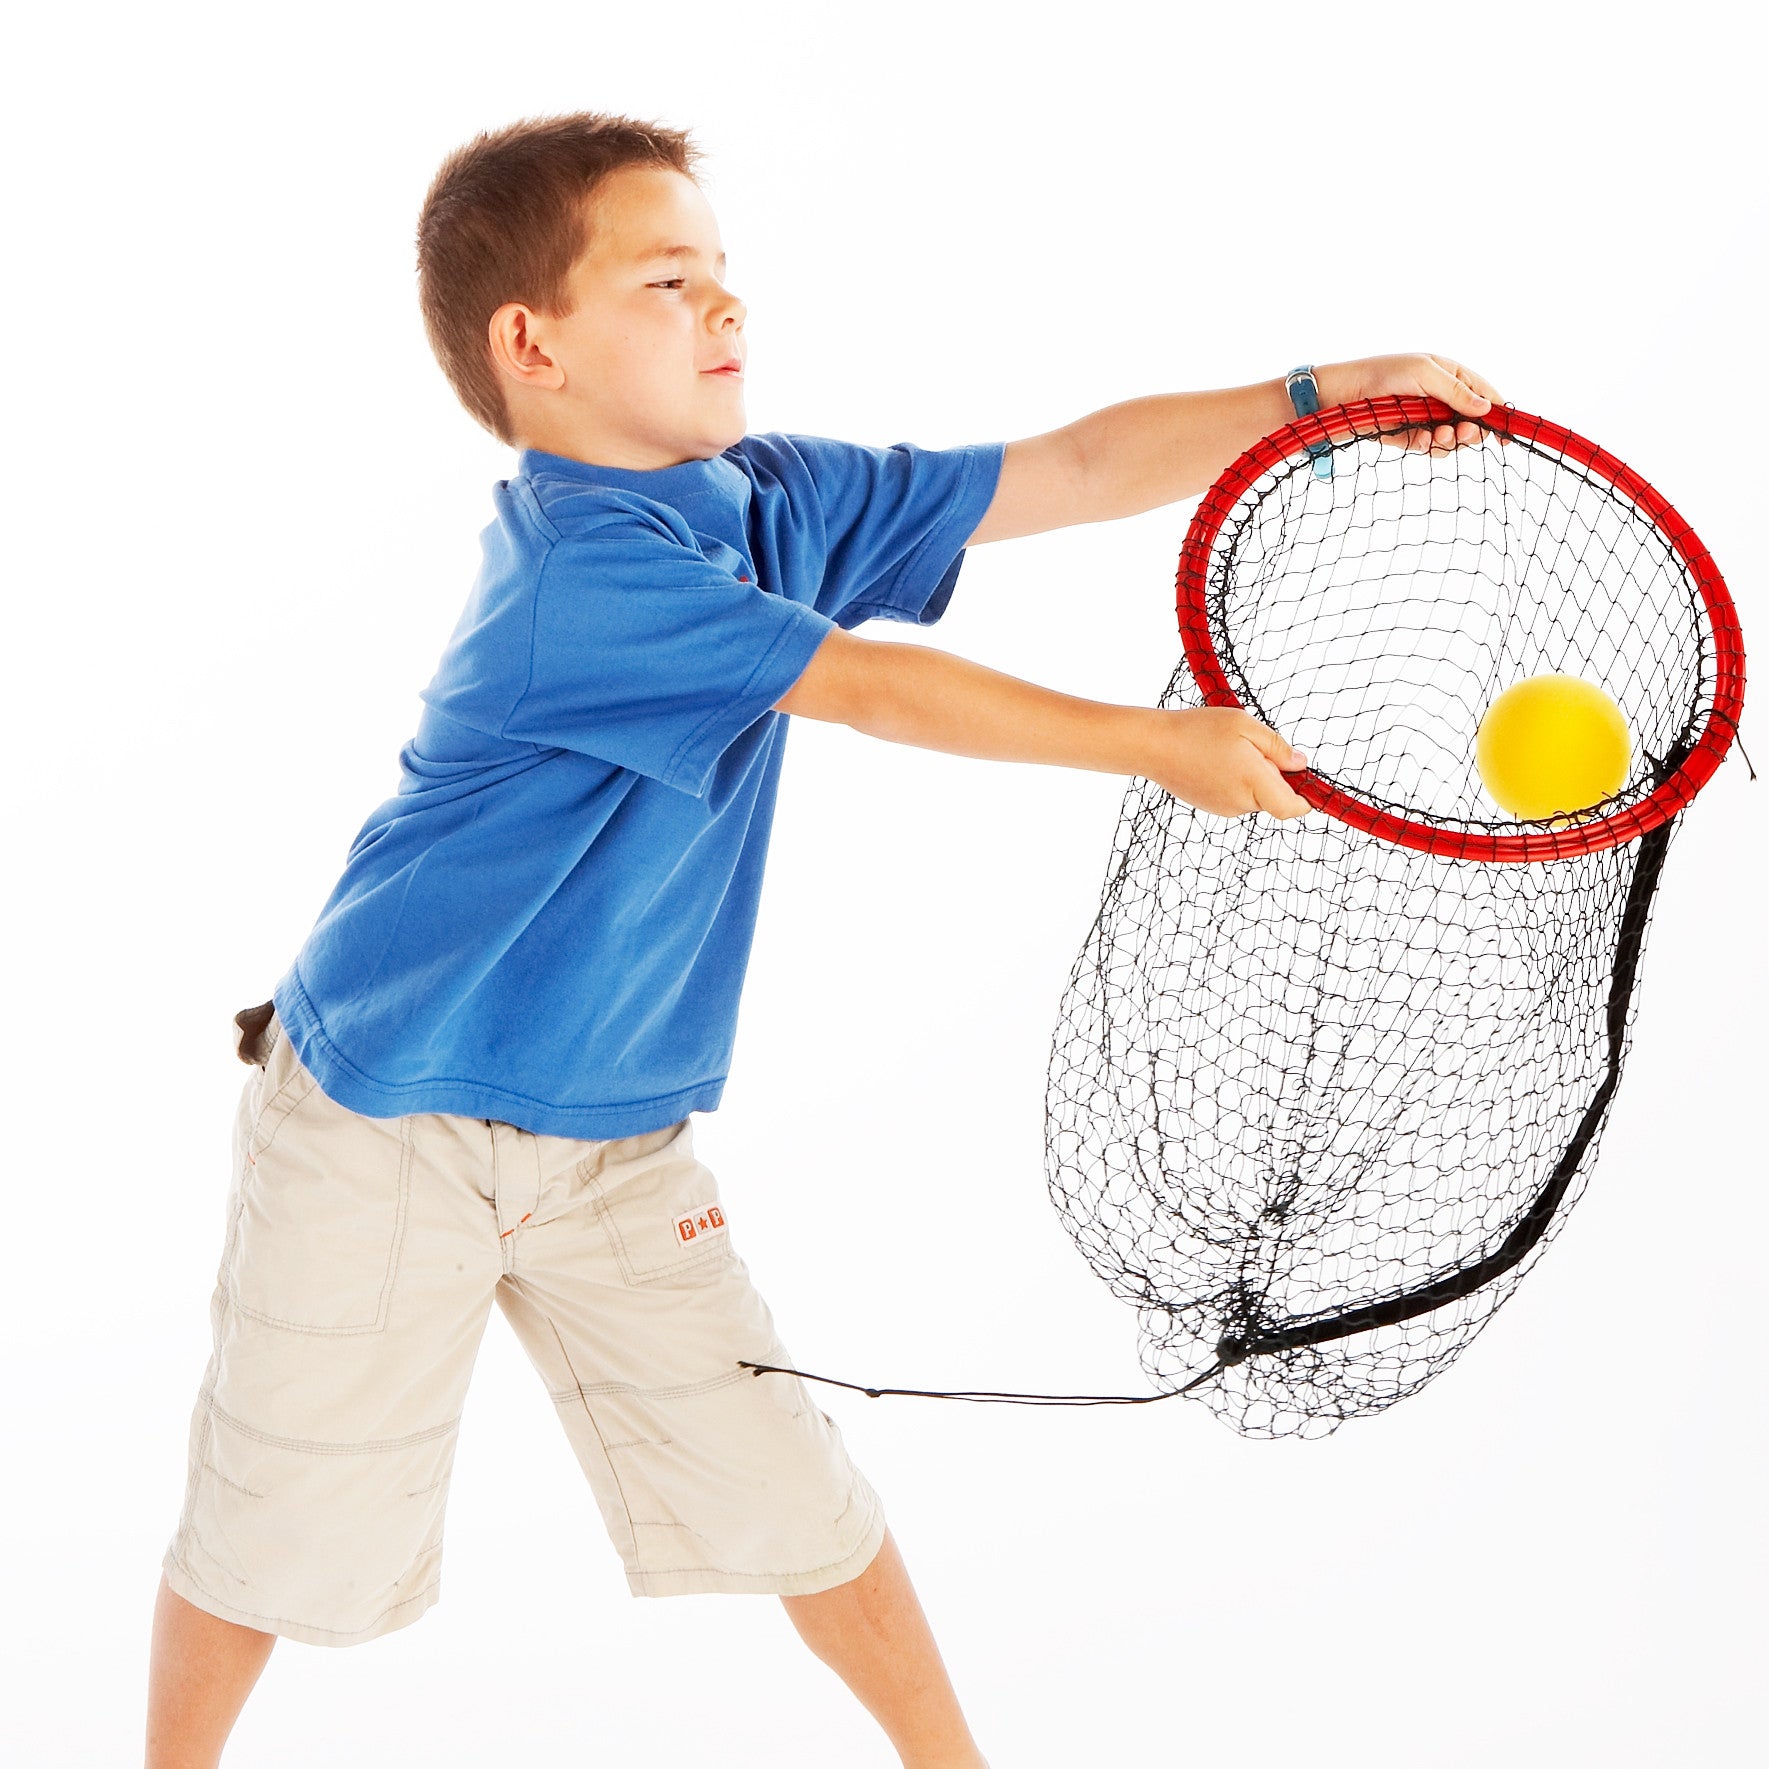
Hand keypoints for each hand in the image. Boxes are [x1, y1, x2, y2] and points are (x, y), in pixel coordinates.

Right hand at [1140, 706, 1310, 819]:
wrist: (1153, 746)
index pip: (1293, 808)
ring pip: (1254, 796)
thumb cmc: (1198, 730)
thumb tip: (1300, 765)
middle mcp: (1241, 802)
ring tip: (1228, 750)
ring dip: (1253, 777)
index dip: (1306, 799)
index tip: (1307, 783)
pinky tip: (1215, 759)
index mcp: (1254, 782)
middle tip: (1253, 747)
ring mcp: (1223, 808)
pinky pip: (1236, 796)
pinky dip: (1235, 780)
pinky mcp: (1210, 806)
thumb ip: (1277, 748)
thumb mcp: (1245, 726)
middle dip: (1273, 776)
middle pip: (1274, 798)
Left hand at [1315, 353, 1505, 454]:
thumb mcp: (1426, 374)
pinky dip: (1430, 447)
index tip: (1507, 435)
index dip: (1499, 414)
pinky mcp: (1411, 436)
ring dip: (1450, 440)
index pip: (1485, 395)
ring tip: (1436, 435)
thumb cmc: (1384, 374)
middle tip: (1463, 433)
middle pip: (1474, 423)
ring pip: (1454, 439)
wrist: (1344, 396)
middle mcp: (1443, 398)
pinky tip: (1421, 440)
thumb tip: (1486, 408)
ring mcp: (1428, 418)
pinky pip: (1431, 448)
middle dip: (1472, 431)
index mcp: (1452, 376)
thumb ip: (1456, 392)